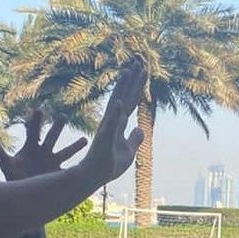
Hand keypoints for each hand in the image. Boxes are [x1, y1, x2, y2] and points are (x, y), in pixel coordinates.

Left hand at [0, 110, 87, 181]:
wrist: (22, 194)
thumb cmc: (14, 178)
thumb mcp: (7, 166)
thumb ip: (0, 154)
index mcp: (30, 147)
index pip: (33, 131)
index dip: (35, 121)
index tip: (38, 110)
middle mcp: (43, 151)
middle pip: (52, 136)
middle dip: (57, 127)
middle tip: (62, 116)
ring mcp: (53, 161)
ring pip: (66, 151)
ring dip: (75, 146)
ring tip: (85, 140)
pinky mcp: (59, 172)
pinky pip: (71, 168)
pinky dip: (80, 167)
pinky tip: (91, 164)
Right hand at [79, 57, 146, 185]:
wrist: (94, 177)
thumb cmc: (109, 164)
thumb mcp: (129, 152)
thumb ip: (135, 139)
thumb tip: (141, 129)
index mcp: (119, 122)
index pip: (131, 100)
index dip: (138, 85)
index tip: (144, 69)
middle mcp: (113, 121)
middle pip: (125, 96)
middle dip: (133, 79)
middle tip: (139, 60)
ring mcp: (107, 128)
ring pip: (117, 105)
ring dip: (122, 90)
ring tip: (128, 73)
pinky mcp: (104, 140)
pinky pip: (110, 126)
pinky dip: (116, 115)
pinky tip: (120, 103)